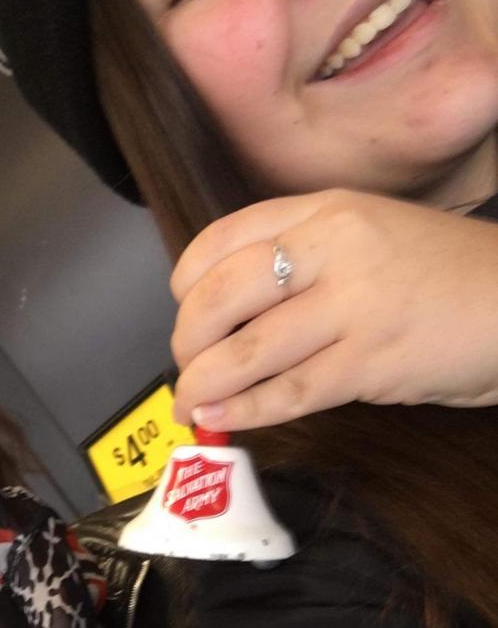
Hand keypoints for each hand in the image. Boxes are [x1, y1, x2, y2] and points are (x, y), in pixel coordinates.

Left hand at [171, 190, 497, 430]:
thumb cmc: (443, 274)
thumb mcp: (369, 235)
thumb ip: (305, 256)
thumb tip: (231, 306)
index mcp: (325, 210)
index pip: (224, 239)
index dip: (187, 282)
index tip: (184, 310)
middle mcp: (333, 249)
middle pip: (222, 294)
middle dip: (187, 338)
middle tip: (186, 364)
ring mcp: (353, 305)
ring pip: (249, 348)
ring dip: (204, 382)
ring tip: (189, 403)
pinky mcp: (371, 362)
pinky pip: (290, 390)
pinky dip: (246, 408)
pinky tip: (221, 417)